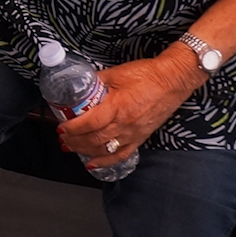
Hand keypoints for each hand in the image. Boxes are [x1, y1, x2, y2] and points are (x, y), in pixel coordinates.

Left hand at [57, 55, 201, 168]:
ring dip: (84, 151)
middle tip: (62, 138)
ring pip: (105, 149)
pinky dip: (105, 161)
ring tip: (70, 148)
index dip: (72, 128)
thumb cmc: (147, 74)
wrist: (173, 80)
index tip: (61, 126)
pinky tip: (92, 163)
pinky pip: (121, 155)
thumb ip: (96, 82)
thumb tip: (80, 85)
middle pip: (94, 140)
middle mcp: (125, 124)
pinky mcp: (141, 138)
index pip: (89, 123)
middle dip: (74, 141)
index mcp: (117, 106)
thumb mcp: (116, 73)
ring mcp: (133, 133)